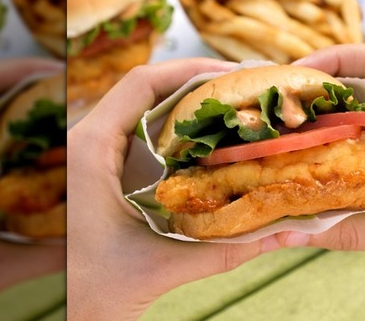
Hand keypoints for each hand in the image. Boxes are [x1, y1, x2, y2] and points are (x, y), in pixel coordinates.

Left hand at [67, 59, 280, 320]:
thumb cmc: (94, 295)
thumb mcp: (164, 266)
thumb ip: (228, 248)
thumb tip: (284, 229)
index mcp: (87, 151)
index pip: (141, 83)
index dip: (191, 69)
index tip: (235, 74)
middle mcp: (81, 144)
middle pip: (143, 91)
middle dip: (195, 85)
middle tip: (243, 91)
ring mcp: (84, 157)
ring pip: (137, 111)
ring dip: (182, 107)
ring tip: (229, 110)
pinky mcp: (92, 173)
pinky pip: (131, 135)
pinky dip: (168, 131)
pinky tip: (200, 144)